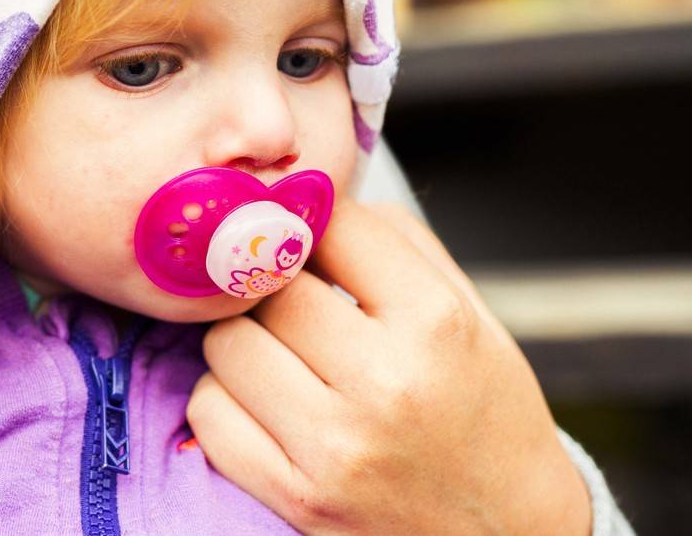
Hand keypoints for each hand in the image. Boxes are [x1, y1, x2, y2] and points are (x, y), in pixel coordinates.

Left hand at [187, 201, 590, 534]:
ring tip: (281, 357)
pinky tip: (264, 406)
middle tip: (290, 303)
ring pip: (225, 344)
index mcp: (435, 324)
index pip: (329, 227)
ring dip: (241, 342)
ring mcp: (335, 447)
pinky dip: (225, 402)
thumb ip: (401, 247)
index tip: (306, 239)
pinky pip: (210, 414)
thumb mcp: (474, 319)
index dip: (308, 224)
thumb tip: (317, 198)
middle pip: (266, 286)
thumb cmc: (487, 418)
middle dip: (270, 286)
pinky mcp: (297, 498)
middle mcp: (384, 383)